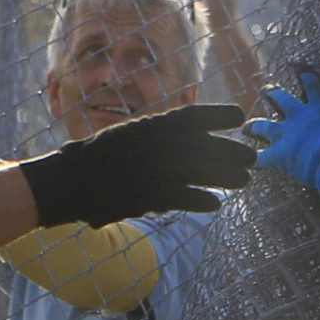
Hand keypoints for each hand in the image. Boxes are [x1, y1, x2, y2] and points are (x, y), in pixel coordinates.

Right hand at [19, 103, 254, 227]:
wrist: (68, 181)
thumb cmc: (100, 157)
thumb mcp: (129, 135)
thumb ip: (158, 136)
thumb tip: (193, 136)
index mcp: (149, 125)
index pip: (191, 115)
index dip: (218, 115)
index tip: (240, 117)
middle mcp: (153, 144)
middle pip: (202, 145)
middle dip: (230, 150)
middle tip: (251, 158)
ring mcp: (149, 169)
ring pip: (198, 171)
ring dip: (224, 175)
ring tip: (244, 180)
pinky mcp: (144, 195)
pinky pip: (181, 198)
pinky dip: (200, 200)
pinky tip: (215, 204)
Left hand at [247, 69, 319, 196]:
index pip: (311, 83)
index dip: (304, 73)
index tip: (297, 66)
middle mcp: (298, 116)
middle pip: (279, 98)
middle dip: (271, 93)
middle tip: (266, 90)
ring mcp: (285, 134)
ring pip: (262, 125)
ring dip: (254, 125)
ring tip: (247, 126)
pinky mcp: (278, 154)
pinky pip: (261, 158)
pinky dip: (255, 161)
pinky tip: (248, 163)